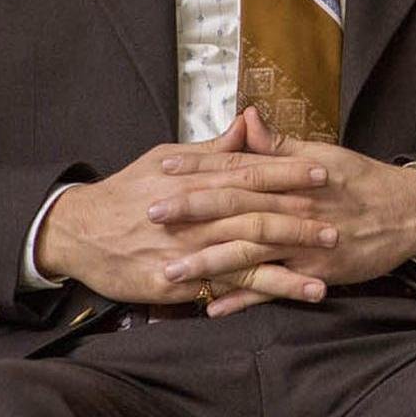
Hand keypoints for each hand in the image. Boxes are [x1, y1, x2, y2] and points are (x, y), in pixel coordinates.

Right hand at [34, 112, 336, 308]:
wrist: (78, 231)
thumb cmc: (126, 191)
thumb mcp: (165, 158)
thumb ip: (212, 148)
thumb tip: (248, 123)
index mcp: (192, 177)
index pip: (249, 171)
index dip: (288, 172)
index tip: (323, 172)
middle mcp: (193, 212)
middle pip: (255, 211)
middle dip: (299, 217)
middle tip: (337, 222)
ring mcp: (187, 249)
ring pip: (247, 251)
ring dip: (290, 258)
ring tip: (327, 262)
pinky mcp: (178, 282)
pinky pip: (226, 285)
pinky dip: (261, 289)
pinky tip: (291, 293)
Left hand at [150, 107, 415, 314]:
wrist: (410, 213)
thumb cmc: (365, 181)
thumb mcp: (325, 154)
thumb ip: (281, 145)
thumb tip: (247, 120)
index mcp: (294, 176)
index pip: (239, 168)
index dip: (200, 168)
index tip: (163, 168)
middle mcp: (295, 207)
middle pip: (237, 208)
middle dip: (191, 211)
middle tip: (149, 214)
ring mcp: (305, 243)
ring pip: (249, 251)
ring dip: (208, 262)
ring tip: (169, 271)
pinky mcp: (317, 273)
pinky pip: (275, 287)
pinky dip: (245, 298)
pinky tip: (214, 308)